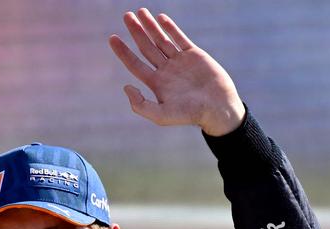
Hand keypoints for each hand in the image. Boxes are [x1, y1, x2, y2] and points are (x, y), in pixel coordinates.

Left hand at [108, 8, 243, 135]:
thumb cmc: (189, 114)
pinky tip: (161, 18)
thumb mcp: (161, 116)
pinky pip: (180, 38)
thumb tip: (126, 87)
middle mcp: (165, 70)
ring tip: (140, 11)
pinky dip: (171, 28)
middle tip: (126, 15)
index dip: (123, 51)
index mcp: (156, 83)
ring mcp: (179, 61)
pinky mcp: (194, 54)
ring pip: (161, 39)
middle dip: (136, 31)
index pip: (134, 63)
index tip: (112, 38)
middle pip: (146, 47)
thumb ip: (140, 105)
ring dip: (150, 25)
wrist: (217, 108)